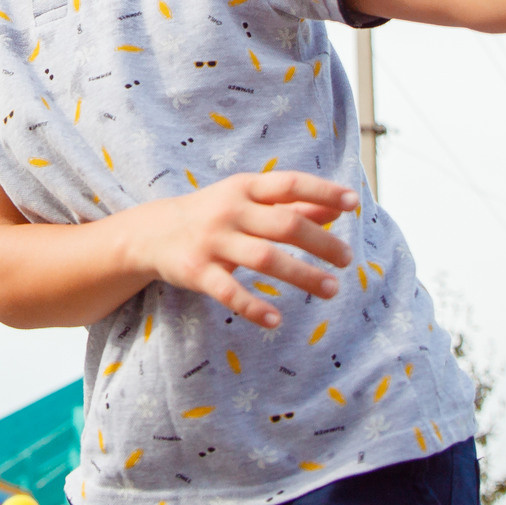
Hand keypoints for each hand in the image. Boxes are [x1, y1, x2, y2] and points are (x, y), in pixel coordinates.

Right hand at [119, 171, 357, 329]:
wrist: (152, 232)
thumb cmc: (214, 213)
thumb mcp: (248, 200)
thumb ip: (292, 203)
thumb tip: (338, 206)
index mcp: (245, 188)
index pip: (289, 184)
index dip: (322, 191)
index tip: (353, 202)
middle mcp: (230, 210)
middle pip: (284, 224)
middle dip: (320, 243)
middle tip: (347, 260)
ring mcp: (213, 241)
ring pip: (264, 258)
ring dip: (302, 275)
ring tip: (331, 289)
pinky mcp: (198, 272)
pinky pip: (230, 291)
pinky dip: (254, 307)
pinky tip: (276, 320)